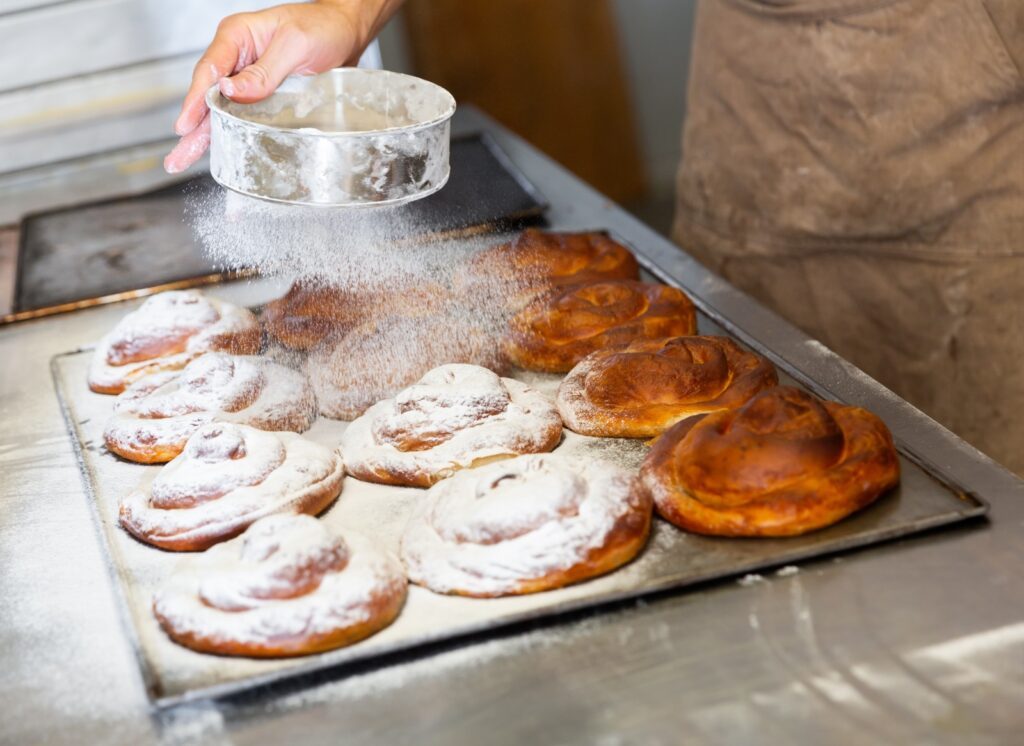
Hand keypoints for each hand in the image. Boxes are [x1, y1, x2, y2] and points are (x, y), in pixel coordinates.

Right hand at [165, 0, 401, 173]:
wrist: (349, 32)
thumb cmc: (324, 27)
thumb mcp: (294, 46)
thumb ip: (263, 71)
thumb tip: (230, 90)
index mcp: (238, 36)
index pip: (209, 71)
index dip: (194, 102)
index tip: (185, 126)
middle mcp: (238, 57)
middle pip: (207, 95)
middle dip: (192, 127)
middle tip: (177, 157)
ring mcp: (248, 77)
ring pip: (220, 109)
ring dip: (204, 135)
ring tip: (183, 160)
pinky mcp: (263, 94)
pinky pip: (242, 115)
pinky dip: (230, 133)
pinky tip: (220, 151)